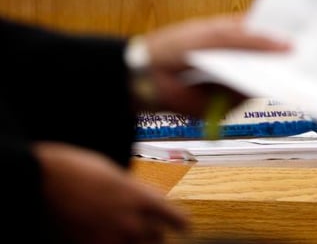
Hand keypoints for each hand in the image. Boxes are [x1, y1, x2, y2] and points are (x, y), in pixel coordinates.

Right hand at [35, 142, 187, 243]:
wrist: (44, 178)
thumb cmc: (78, 168)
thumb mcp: (116, 175)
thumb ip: (133, 192)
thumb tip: (142, 202)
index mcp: (141, 198)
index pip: (175, 219)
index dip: (180, 223)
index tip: (183, 227)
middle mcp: (131, 221)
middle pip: (157, 239)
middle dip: (155, 234)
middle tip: (151, 231)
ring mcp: (109, 238)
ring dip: (134, 242)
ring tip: (126, 235)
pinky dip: (108, 243)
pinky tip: (102, 237)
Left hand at [139, 13, 290, 115]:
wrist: (145, 78)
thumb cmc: (178, 46)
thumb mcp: (217, 35)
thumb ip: (251, 39)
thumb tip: (288, 45)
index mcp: (241, 33)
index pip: (272, 29)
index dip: (293, 28)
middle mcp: (244, 56)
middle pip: (275, 56)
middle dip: (296, 54)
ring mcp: (240, 79)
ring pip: (269, 78)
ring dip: (287, 76)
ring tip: (313, 69)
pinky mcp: (233, 101)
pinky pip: (254, 97)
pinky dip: (266, 93)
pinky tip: (285, 87)